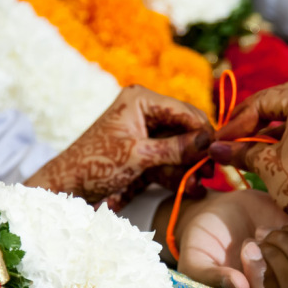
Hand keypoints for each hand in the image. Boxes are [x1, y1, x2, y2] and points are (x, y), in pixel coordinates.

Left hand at [26, 85, 212, 204]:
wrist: (68, 188)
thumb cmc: (96, 165)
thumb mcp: (139, 156)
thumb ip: (175, 148)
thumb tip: (208, 142)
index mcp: (141, 99)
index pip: (184, 110)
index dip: (204, 130)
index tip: (219, 151)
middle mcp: (146, 111)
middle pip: (185, 128)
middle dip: (198, 151)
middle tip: (210, 172)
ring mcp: (146, 132)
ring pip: (180, 146)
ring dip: (190, 166)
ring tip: (199, 185)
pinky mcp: (145, 152)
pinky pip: (170, 159)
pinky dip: (178, 173)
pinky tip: (190, 188)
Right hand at [158, 189, 287, 287]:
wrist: (220, 212)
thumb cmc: (203, 241)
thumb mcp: (195, 260)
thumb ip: (210, 277)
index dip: (263, 285)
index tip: (246, 251)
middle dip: (272, 264)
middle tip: (251, 242)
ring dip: (284, 247)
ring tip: (261, 232)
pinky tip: (274, 227)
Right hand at [208, 83, 287, 215]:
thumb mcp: (266, 164)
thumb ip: (241, 151)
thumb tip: (216, 149)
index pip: (265, 100)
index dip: (239, 119)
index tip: (222, 137)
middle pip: (285, 103)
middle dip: (258, 120)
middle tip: (237, 135)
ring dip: (276, 132)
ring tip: (254, 151)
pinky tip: (280, 159)